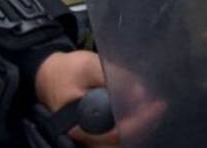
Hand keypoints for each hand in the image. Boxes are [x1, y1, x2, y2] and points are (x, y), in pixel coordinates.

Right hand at [35, 51, 165, 145]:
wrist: (48, 75)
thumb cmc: (67, 70)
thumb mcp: (89, 65)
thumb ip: (114, 77)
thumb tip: (141, 92)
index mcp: (81, 124)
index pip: (116, 132)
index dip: (140, 121)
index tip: (157, 105)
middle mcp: (85, 137)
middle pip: (120, 141)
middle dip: (143, 124)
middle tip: (159, 106)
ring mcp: (89, 139)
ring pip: (119, 142)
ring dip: (139, 127)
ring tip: (153, 108)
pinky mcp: (93, 135)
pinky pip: (115, 137)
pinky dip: (130, 127)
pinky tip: (141, 113)